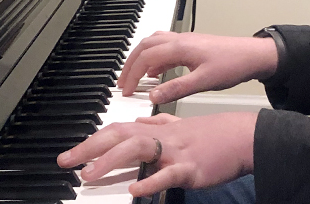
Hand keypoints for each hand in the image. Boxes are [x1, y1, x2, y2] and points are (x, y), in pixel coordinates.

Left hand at [58, 112, 256, 196]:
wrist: (244, 136)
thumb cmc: (215, 134)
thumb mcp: (183, 126)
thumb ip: (160, 123)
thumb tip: (141, 120)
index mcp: (158, 130)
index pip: (118, 130)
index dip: (93, 140)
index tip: (72, 153)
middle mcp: (162, 137)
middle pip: (119, 135)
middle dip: (89, 148)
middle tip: (65, 161)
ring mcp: (175, 152)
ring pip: (138, 149)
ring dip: (109, 161)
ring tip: (88, 175)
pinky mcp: (191, 169)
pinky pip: (167, 174)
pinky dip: (149, 181)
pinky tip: (134, 189)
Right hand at [116, 32, 277, 103]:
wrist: (252, 55)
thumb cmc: (232, 66)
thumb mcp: (203, 82)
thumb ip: (176, 89)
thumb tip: (152, 96)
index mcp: (179, 48)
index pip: (145, 58)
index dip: (131, 75)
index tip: (125, 91)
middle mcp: (179, 40)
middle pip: (144, 47)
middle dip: (129, 64)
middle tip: (121, 83)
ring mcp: (185, 41)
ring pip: (153, 43)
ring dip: (140, 58)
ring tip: (133, 76)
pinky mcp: (191, 45)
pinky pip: (164, 47)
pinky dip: (154, 58)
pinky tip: (155, 72)